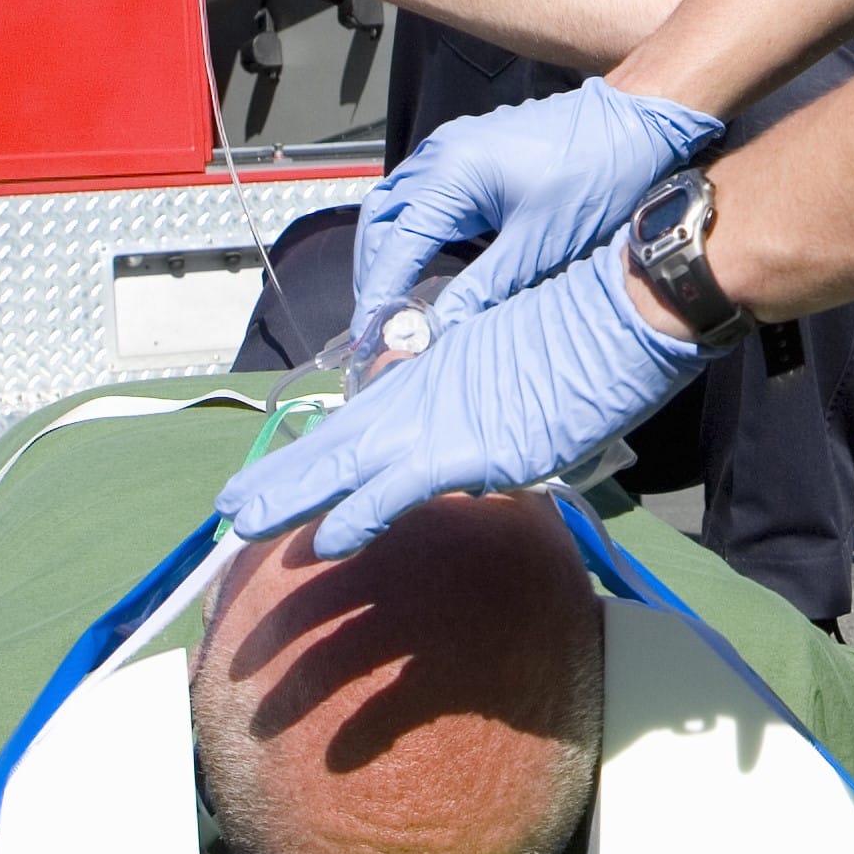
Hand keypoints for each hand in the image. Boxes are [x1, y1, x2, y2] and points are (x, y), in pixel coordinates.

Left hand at [219, 247, 707, 559]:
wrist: (624, 312)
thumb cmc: (590, 337)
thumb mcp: (525, 370)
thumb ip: (492, 403)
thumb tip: (482, 437)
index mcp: (437, 378)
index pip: (362, 423)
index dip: (318, 452)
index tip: (279, 475)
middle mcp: (426, 396)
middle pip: (338, 442)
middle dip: (284, 477)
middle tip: (229, 506)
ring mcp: (443, 420)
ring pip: (348, 464)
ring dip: (294, 496)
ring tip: (241, 522)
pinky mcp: (468, 446)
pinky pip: (400, 488)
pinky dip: (361, 514)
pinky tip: (324, 541)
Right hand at [336, 77, 719, 356]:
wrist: (636, 121)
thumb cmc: (595, 174)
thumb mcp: (536, 247)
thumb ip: (481, 290)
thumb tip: (441, 329)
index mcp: (451, 172)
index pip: (396, 241)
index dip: (379, 290)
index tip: (372, 330)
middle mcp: (442, 152)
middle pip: (383, 218)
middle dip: (377, 269)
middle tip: (381, 319)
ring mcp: (455, 146)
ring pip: (401, 203)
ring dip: (394, 247)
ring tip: (399, 298)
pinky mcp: (472, 150)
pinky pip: (426, 191)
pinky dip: (418, 228)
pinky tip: (432, 262)